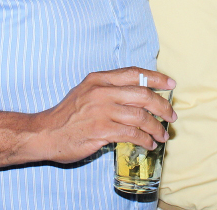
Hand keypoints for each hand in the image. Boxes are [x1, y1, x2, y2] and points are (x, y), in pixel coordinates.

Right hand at [35, 67, 175, 163]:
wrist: (44, 133)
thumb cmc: (67, 115)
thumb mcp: (86, 92)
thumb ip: (109, 90)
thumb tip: (138, 95)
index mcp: (99, 79)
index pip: (134, 73)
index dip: (156, 78)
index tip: (171, 84)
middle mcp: (102, 91)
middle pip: (143, 94)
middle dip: (162, 105)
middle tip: (171, 115)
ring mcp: (101, 110)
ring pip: (140, 115)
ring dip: (156, 127)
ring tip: (162, 135)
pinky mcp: (101, 130)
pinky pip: (131, 133)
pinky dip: (144, 139)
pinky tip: (148, 143)